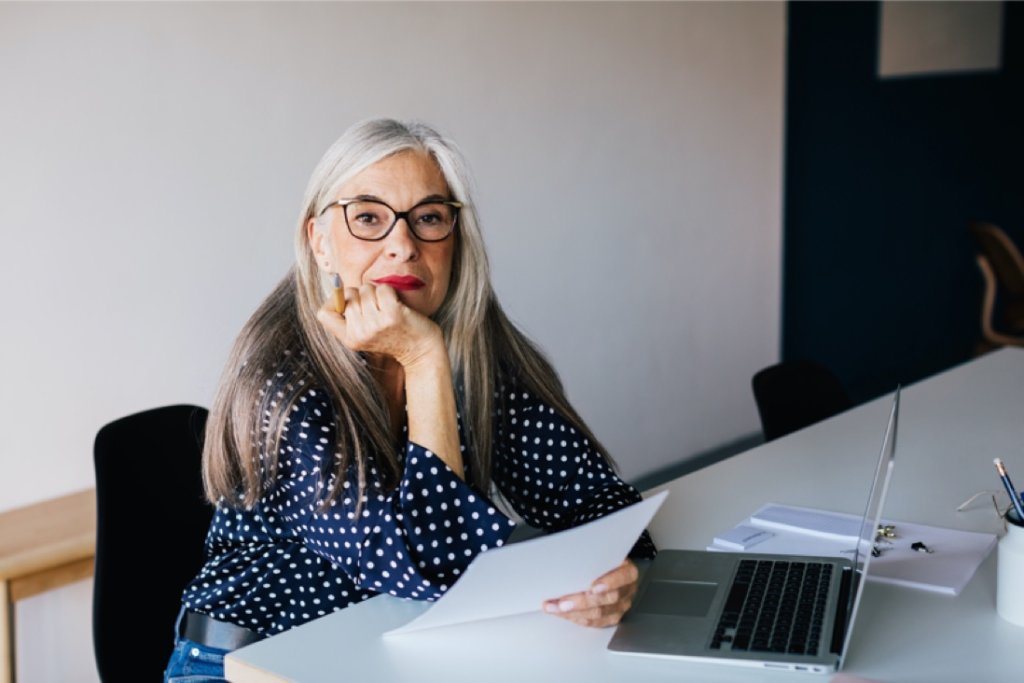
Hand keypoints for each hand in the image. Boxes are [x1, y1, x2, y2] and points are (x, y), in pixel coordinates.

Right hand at [316, 284, 443, 368]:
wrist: (421, 351)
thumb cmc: (394, 336)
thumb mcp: (366, 334)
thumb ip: (351, 317)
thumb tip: (337, 285)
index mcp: (349, 339)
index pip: (323, 314)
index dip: (334, 301)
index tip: (348, 302)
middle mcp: (360, 333)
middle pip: (348, 296)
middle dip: (361, 293)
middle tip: (376, 306)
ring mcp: (375, 324)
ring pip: (365, 290)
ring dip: (376, 292)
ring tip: (387, 306)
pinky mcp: (392, 314)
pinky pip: (382, 289)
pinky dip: (389, 291)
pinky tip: (395, 304)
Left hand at [542, 559, 638, 627]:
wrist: (610, 570)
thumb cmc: (603, 560)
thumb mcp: (601, 553)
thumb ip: (592, 557)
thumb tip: (568, 558)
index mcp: (628, 572)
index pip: (623, 577)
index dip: (609, 582)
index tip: (593, 587)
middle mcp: (627, 591)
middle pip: (607, 599)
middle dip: (582, 602)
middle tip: (562, 603)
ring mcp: (620, 606)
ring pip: (598, 614)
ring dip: (573, 612)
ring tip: (555, 608)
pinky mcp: (610, 618)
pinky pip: (593, 622)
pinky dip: (575, 618)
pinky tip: (561, 613)